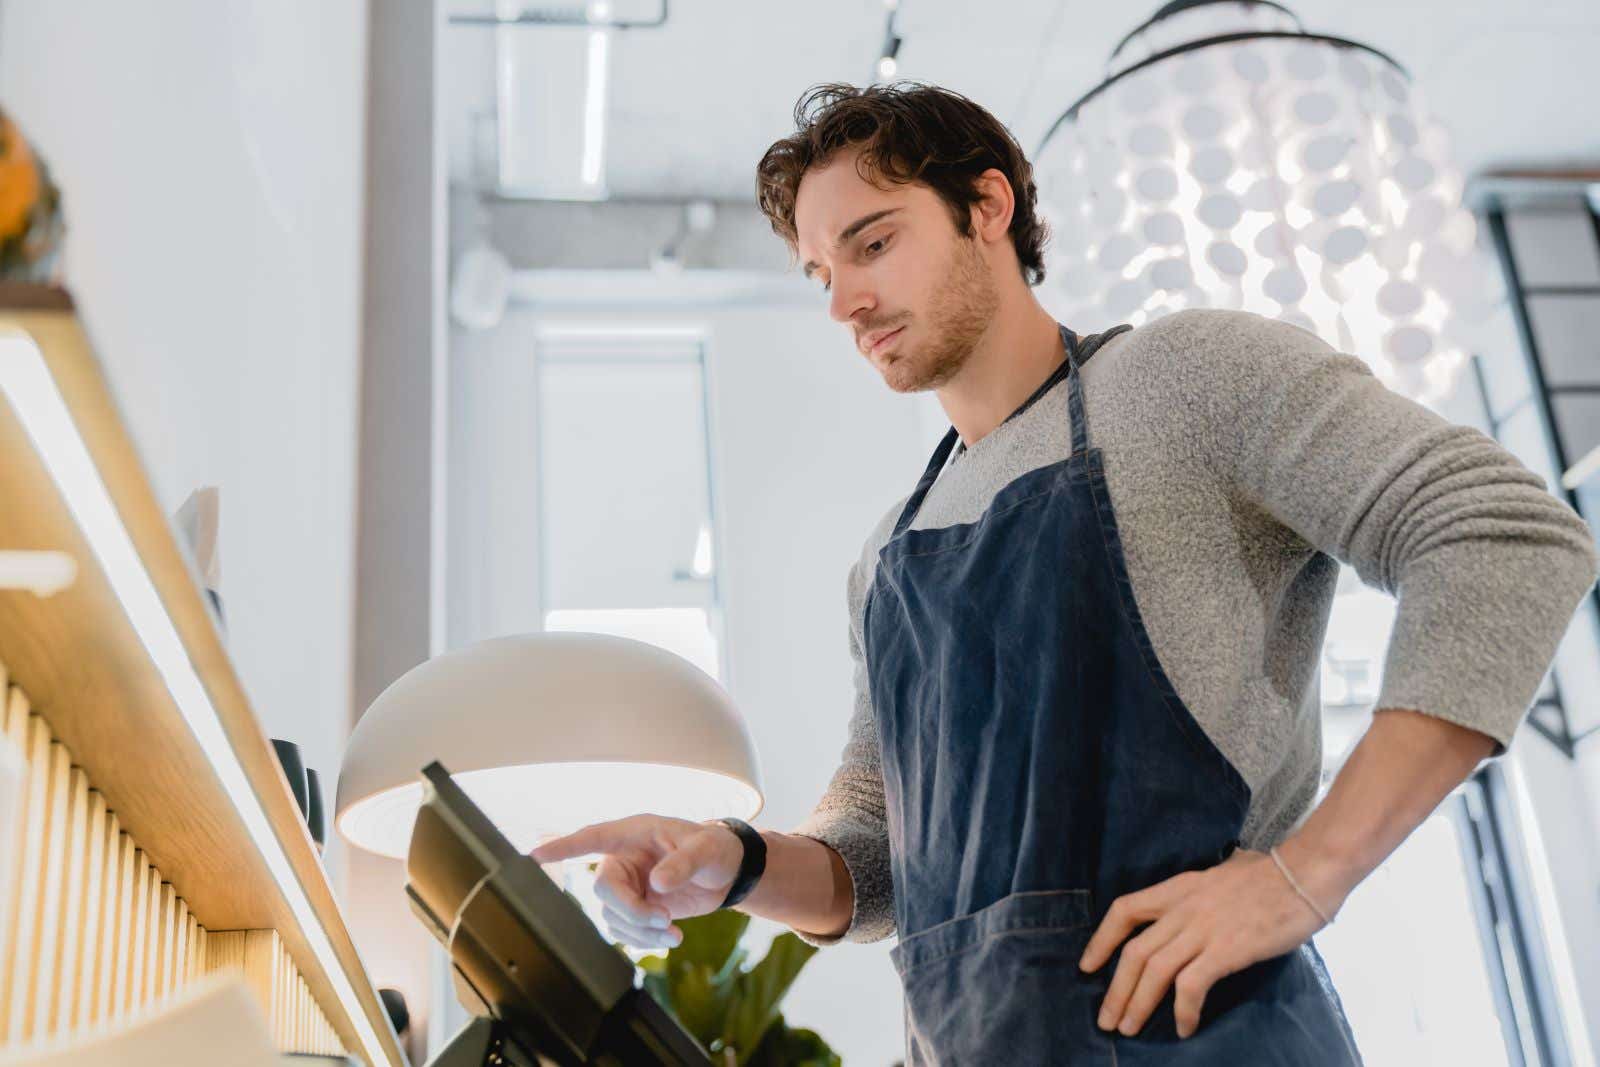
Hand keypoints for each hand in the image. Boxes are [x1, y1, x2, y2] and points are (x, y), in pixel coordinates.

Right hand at [531, 814, 743, 950]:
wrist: (728, 874)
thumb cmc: (717, 848)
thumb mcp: (706, 849)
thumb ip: (683, 863)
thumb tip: (657, 883)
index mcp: (634, 833)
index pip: (592, 837)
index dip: (562, 846)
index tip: (534, 855)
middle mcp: (624, 859)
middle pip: (603, 889)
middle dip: (631, 911)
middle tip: (664, 921)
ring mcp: (627, 886)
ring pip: (612, 915)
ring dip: (640, 931)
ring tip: (674, 932)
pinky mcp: (634, 909)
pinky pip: (623, 930)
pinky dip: (643, 940)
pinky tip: (668, 938)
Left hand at [1077, 848, 1333, 1038]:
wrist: (1306, 873)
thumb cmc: (1273, 874)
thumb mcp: (1224, 872)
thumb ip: (1206, 888)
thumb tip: (1209, 888)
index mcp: (1179, 888)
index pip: (1124, 909)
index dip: (1101, 939)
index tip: (1087, 966)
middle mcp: (1183, 908)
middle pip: (1134, 951)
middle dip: (1115, 989)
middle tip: (1106, 1018)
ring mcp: (1203, 928)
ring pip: (1154, 970)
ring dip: (1137, 1004)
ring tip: (1129, 1029)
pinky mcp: (1227, 949)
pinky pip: (1191, 985)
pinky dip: (1182, 1010)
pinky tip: (1183, 1028)